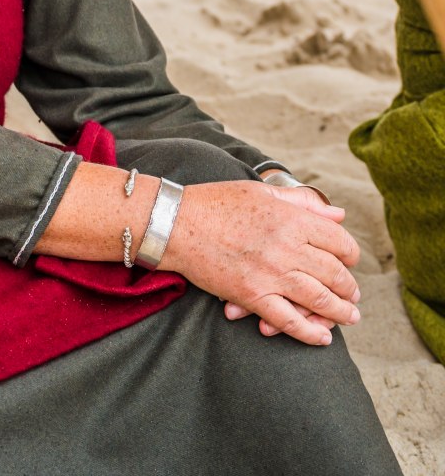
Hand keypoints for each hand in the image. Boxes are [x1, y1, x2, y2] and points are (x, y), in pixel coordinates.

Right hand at [162, 180, 360, 345]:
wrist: (177, 223)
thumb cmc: (217, 202)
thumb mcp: (262, 191)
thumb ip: (302, 201)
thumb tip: (338, 214)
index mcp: (290, 218)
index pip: (339, 241)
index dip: (350, 254)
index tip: (349, 260)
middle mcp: (287, 247)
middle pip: (335, 273)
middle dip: (349, 287)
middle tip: (352, 295)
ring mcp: (271, 274)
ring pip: (319, 300)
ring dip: (340, 313)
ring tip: (348, 317)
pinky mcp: (253, 296)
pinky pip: (289, 321)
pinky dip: (309, 333)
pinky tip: (322, 338)